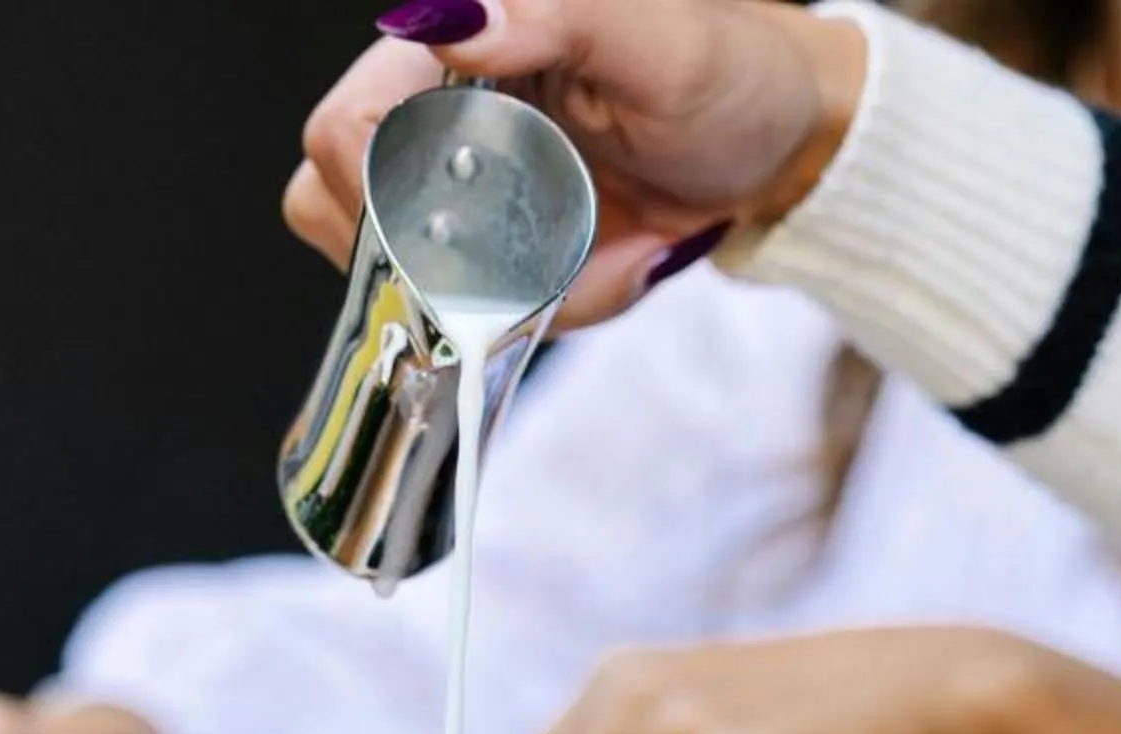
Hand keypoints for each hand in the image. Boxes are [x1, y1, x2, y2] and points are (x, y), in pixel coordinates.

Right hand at [287, 0, 868, 328]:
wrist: (777, 140)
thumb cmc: (730, 71)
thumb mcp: (659, 38)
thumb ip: (552, 13)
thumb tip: (448, 20)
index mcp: (452, 50)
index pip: (342, 134)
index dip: (380, 196)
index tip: (465, 226)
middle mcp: (433, 118)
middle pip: (354, 223)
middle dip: (457, 268)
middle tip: (560, 249)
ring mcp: (456, 193)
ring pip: (412, 285)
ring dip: (510, 299)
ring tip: (607, 258)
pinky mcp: (490, 252)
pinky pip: (478, 315)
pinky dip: (545, 313)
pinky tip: (611, 267)